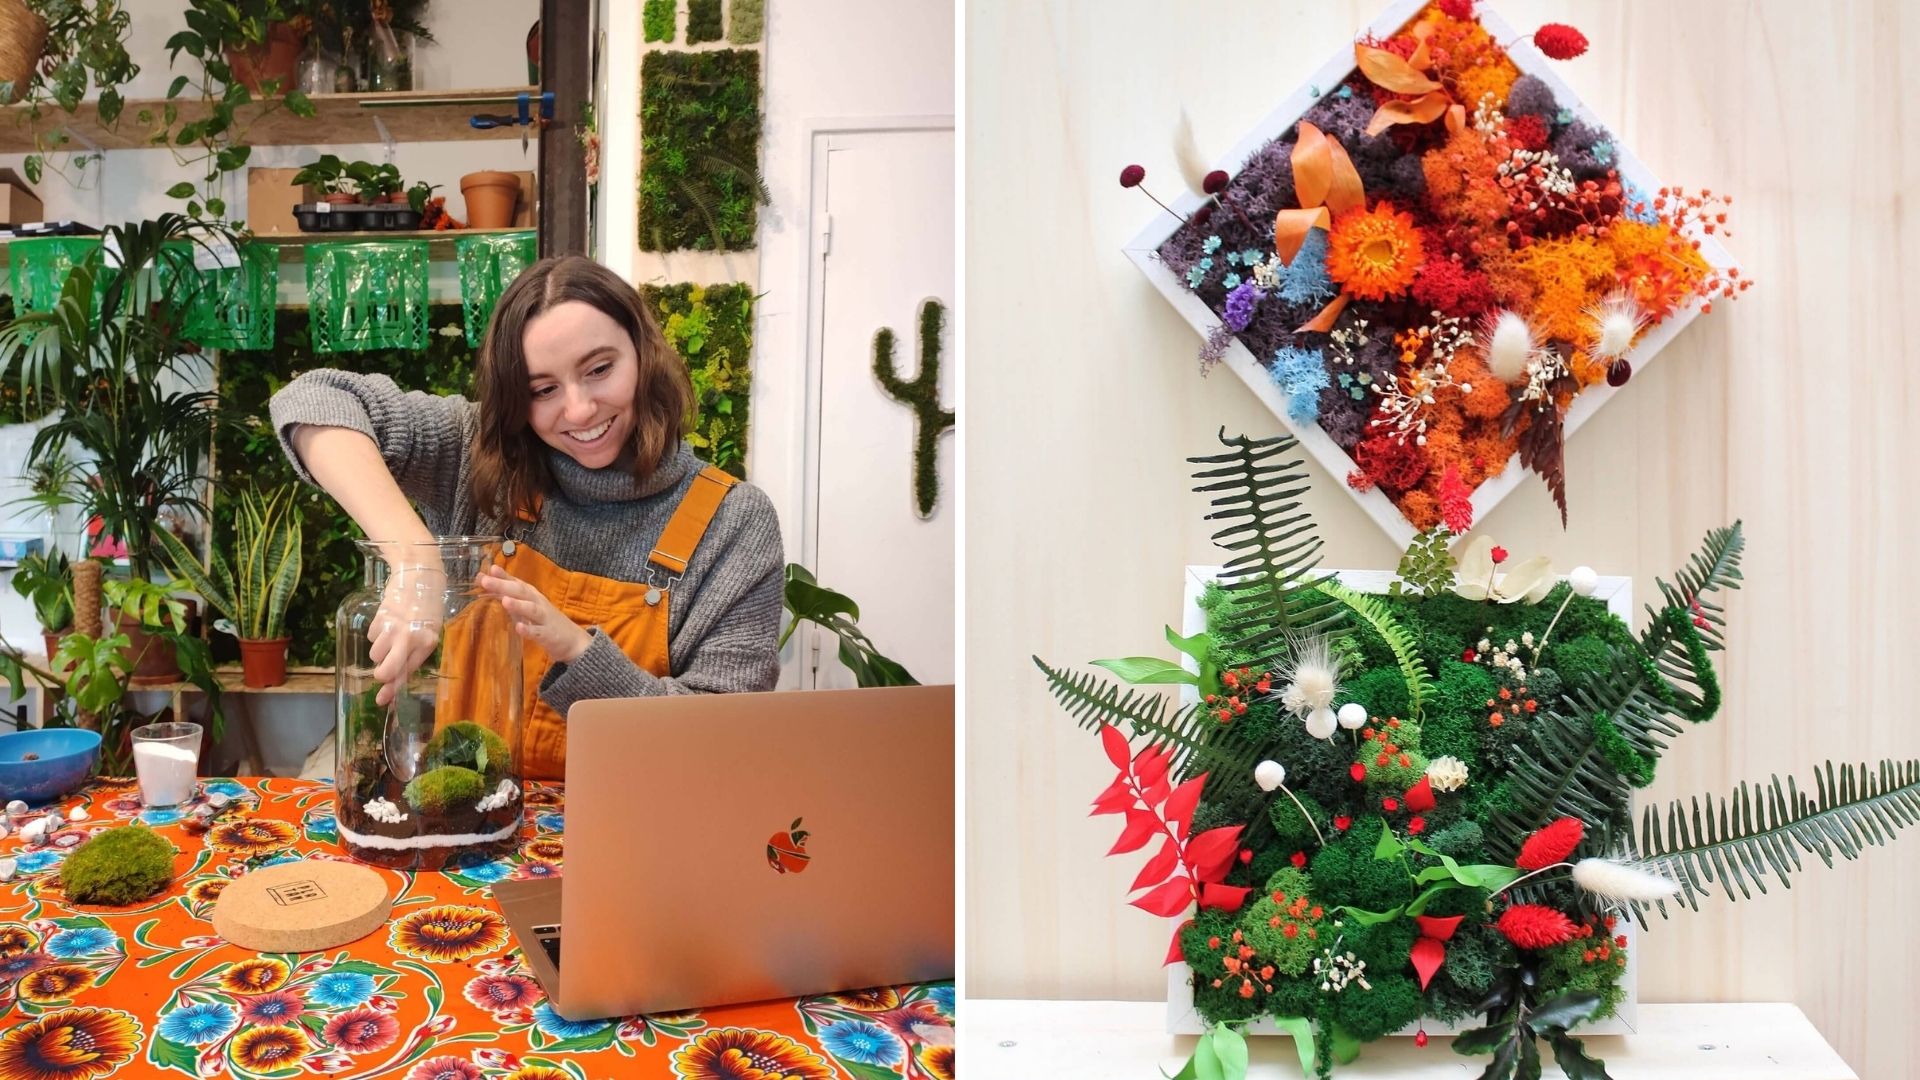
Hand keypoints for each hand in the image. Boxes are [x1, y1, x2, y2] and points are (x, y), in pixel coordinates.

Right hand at [368, 562, 444, 706]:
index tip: (382, 701)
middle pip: (386, 670)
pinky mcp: (381, 617)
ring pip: (374, 654)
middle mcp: (410, 638)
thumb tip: (393, 680)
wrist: (419, 575)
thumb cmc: (427, 607)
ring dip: (379, 650)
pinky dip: (376, 633)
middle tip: (381, 671)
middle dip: (381, 675)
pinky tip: (387, 622)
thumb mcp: (428, 631)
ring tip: (391, 635)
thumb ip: (412, 654)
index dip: (393, 689)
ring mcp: (394, 627)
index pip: (407, 673)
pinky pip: (371, 636)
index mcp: (427, 643)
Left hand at [477, 564, 592, 662]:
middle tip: (486, 581)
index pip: (517, 582)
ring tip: (505, 601)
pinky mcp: (548, 635)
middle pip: (521, 592)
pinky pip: (538, 632)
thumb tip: (482, 580)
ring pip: (531, 609)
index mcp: (531, 595)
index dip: (503, 575)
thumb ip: (506, 594)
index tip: (490, 568)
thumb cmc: (544, 620)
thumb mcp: (526, 605)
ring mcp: (544, 619)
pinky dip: (529, 630)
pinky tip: (519, 628)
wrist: (572, 640)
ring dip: (518, 605)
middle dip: (504, 586)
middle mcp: (538, 603)